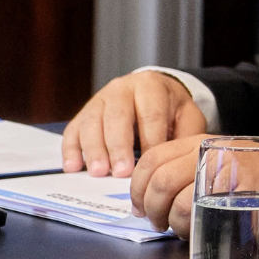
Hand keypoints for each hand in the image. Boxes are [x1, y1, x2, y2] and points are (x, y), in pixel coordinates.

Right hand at [61, 72, 204, 176]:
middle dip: (118, 146)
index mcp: (150, 86)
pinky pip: (73, 129)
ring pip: (91, 122)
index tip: (151, 164)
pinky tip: (73, 166)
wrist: (153, 92)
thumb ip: (185, 135)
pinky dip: (71, 149)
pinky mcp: (83, 113)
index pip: (150, 114)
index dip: (150, 140)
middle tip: (121, 172)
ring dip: (94, 150)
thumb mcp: (188, 116)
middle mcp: (121, 88)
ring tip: (99, 172)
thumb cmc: (171, 108)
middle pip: (117, 117)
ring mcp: (99, 99)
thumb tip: (176, 161)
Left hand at [130, 136, 258, 238]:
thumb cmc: (250, 176)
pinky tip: (195, 229)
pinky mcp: (241, 193)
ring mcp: (227, 172)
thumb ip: (183, 171)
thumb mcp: (215, 162)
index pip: (152, 160)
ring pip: (179, 201)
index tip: (138, 206)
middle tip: (156, 222)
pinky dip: (191, 227)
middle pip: (161, 181)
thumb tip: (145, 199)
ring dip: (173, 222)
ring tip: (178, 228)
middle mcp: (210, 153)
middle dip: (152, 209)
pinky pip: (202, 213)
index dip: (137, 188)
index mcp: (198, 142)